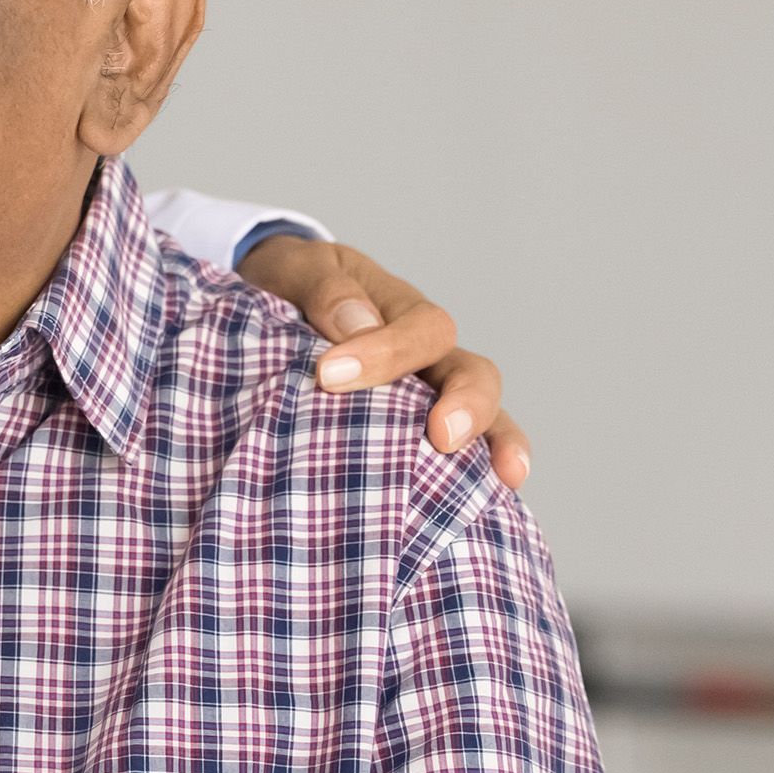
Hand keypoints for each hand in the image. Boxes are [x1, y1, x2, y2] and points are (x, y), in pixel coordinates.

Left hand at [237, 235, 529, 490]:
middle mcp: (426, 357)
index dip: (386, 351)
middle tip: (444, 436)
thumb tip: (356, 324)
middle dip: (467, 403)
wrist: (268, 306)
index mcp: (399, 310)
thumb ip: (323, 288)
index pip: (421, 328)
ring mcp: (426, 398)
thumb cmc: (290, 287)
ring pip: (484, 417)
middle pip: (472, 373)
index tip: (329, 375)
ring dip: (495, 443)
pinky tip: (489, 503)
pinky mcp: (410, 438)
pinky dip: (479, 477)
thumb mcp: (296, 269)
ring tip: (505, 475)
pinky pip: (458, 457)